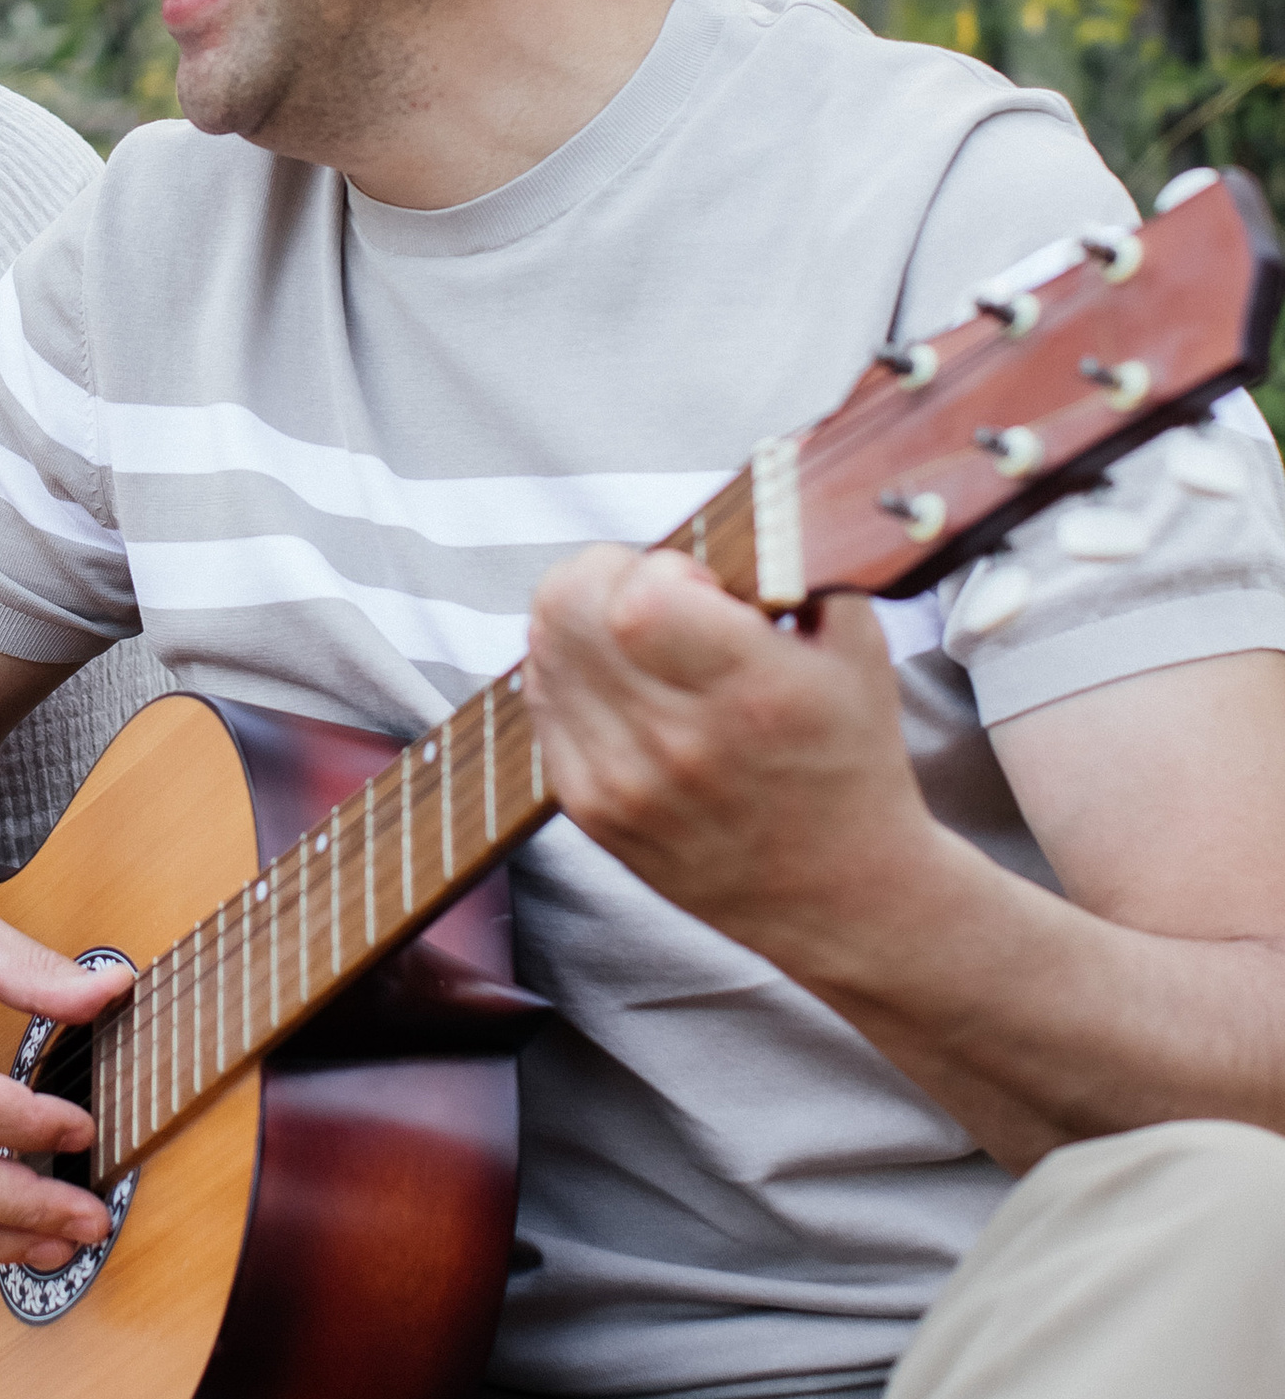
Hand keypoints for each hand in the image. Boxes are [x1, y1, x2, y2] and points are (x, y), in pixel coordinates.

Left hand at [520, 548, 939, 968]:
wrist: (842, 897)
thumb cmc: (852, 761)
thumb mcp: (857, 648)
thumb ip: (796, 563)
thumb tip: (742, 502)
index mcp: (749, 696)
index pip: (639, 596)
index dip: (660, 568)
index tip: (698, 584)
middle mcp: (674, 744)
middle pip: (567, 610)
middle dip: (607, 575)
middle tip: (655, 593)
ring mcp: (621, 784)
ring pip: (543, 651)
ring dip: (584, 621)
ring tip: (643, 640)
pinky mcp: (590, 811)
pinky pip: (542, 704)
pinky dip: (571, 674)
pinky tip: (625, 684)